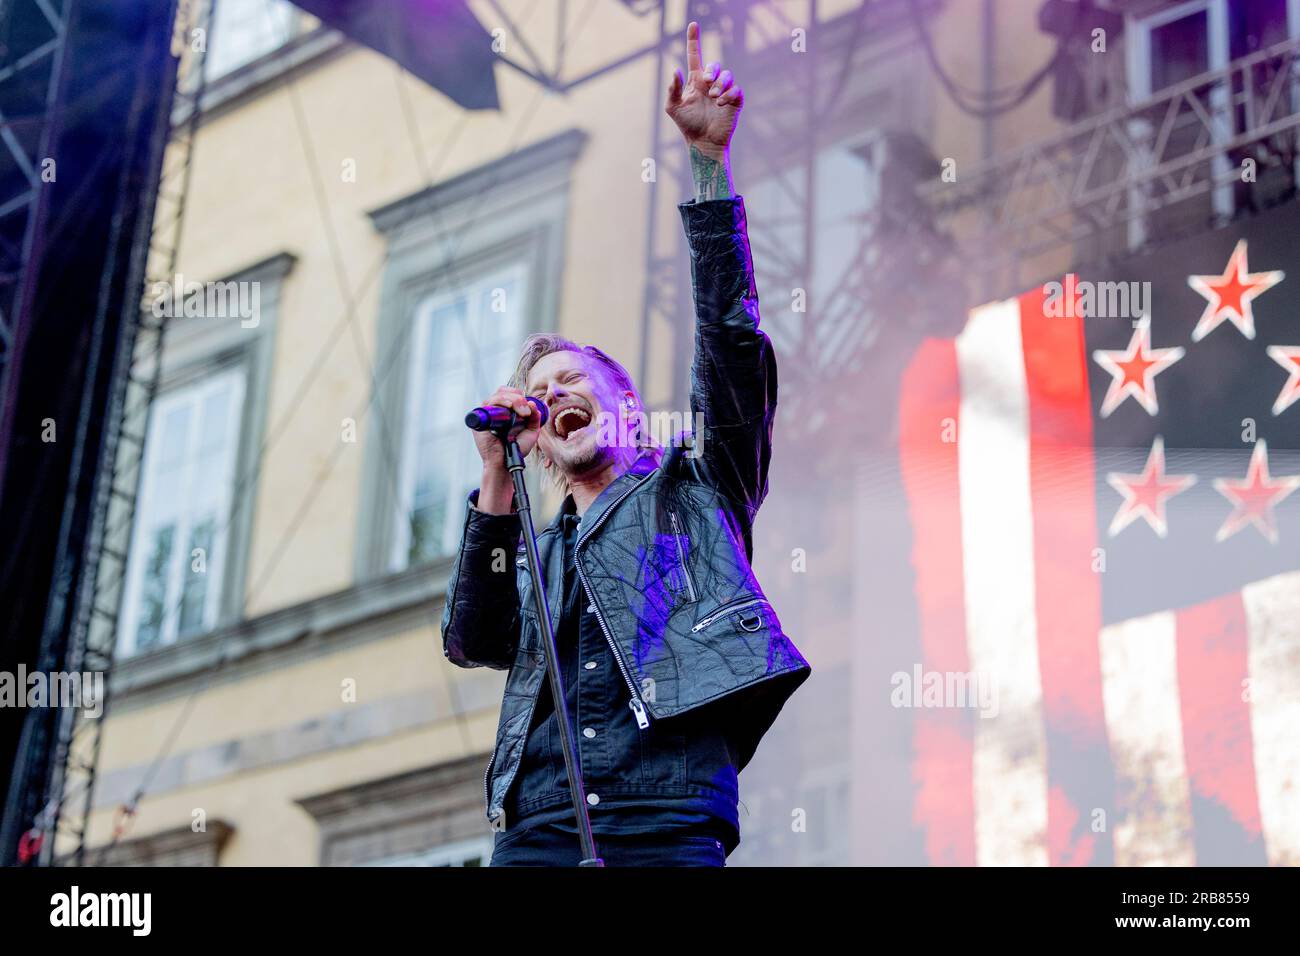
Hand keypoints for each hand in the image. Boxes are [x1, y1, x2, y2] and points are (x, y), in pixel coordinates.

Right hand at [472, 386, 541, 472]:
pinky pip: (488, 404)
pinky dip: (500, 402)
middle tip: (526, 412)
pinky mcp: (480, 419)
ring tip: (522, 413)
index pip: (509, 394)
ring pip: (497, 396)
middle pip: (503, 392)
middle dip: (518, 398)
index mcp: (505, 411)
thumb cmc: (516, 448)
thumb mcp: (531, 431)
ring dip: (512, 400)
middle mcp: (495, 411)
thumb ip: (534, 417)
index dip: (519, 396)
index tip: (529, 408)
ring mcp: (487, 414)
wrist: (507, 462)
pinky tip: (509, 408)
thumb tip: (532, 403)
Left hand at [665, 21, 742, 159]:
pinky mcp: (735, 101)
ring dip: (721, 84)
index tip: (693, 24)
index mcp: (695, 81)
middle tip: (706, 82)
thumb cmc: (687, 125)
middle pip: (715, 65)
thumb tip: (676, 70)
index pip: (694, 56)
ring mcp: (724, 91)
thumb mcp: (673, 107)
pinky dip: (729, 94)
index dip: (693, 40)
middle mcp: (710, 84)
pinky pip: (736, 89)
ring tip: (714, 97)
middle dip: (712, 70)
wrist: (703, 142)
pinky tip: (721, 103)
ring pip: (727, 75)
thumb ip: (673, 89)